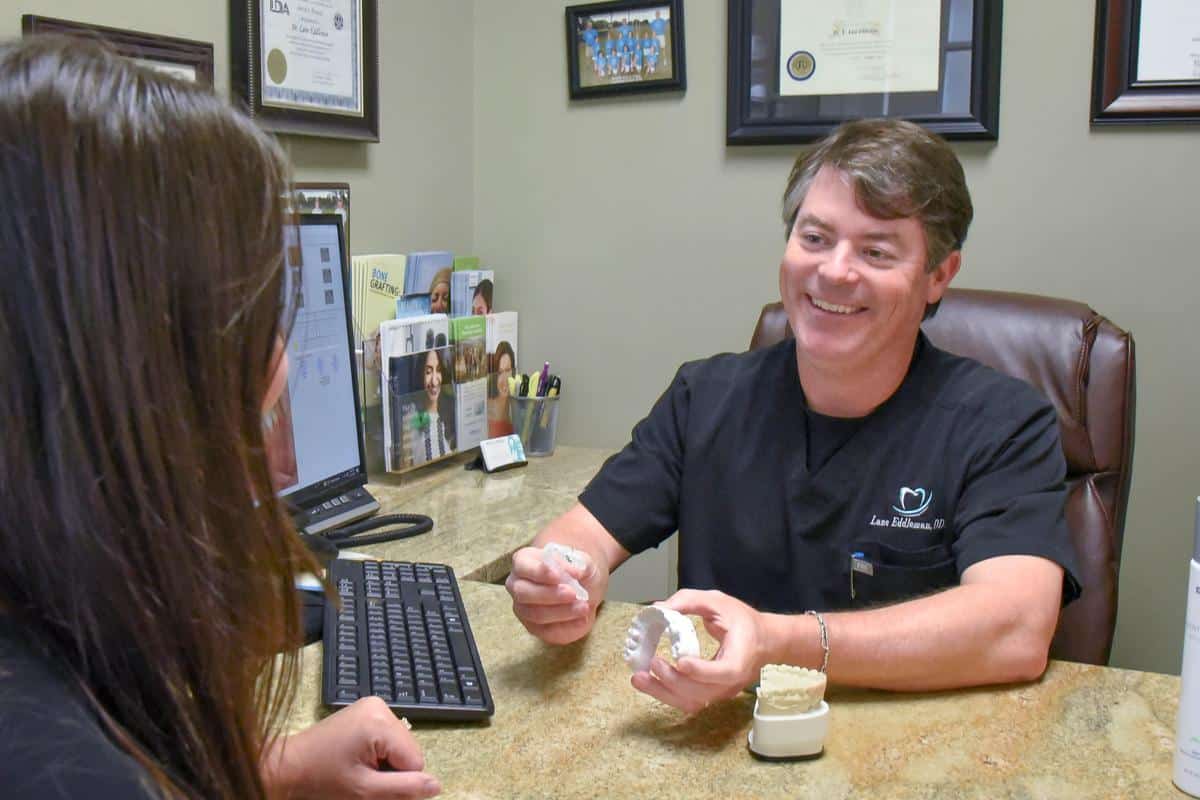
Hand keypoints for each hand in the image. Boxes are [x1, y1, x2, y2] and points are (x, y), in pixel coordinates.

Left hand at [263, 696, 439, 798]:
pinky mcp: (367, 709)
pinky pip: (389, 736)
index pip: (415, 761)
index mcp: (380, 722)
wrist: (289, 765)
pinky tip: (358, 757)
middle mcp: (381, 706)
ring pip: (400, 745)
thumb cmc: (323, 780)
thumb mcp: (364, 791)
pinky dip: (380, 751)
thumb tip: (437, 786)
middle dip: (392, 770)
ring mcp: (374, 705)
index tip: (371, 785)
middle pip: (409, 750)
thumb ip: (403, 789)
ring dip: (386, 762)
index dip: (398, 781)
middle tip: (363, 778)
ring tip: (358, 767)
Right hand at [505, 544, 606, 644]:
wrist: (584, 590)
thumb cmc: (576, 571)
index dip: (539, 571)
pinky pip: (546, 630)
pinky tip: (582, 619)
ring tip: (584, 607)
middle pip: (523, 592)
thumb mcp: (582, 562)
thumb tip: (576, 572)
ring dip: (561, 611)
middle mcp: (517, 585)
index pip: (523, 566)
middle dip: (549, 594)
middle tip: (573, 593)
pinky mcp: (534, 627)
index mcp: (524, 561)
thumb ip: (579, 565)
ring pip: (535, 614)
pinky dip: (567, 625)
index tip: (558, 576)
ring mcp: (523, 608)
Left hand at [630, 589, 771, 713]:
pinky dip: (666, 695)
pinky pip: (689, 702)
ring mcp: (722, 692)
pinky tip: (649, 683)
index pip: (725, 672)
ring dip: (663, 693)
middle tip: (652, 663)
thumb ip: (689, 600)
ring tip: (639, 678)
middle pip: (703, 692)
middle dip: (673, 680)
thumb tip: (658, 608)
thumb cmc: (742, 620)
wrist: (764, 641)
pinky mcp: (712, 695)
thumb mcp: (718, 601)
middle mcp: (733, 681)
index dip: (702, 671)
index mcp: (742, 656)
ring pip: (693, 702)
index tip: (681, 661)